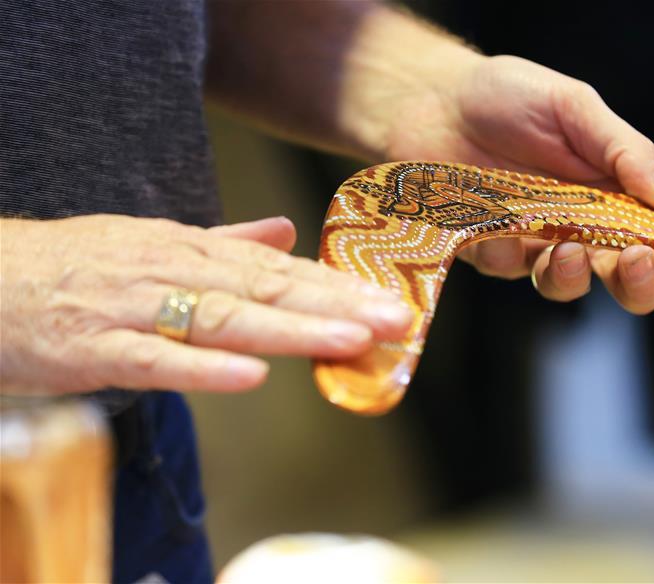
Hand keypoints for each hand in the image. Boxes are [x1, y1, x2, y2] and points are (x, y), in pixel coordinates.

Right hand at [0, 215, 411, 394]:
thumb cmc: (74, 266)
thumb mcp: (153, 243)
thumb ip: (223, 243)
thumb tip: (284, 232)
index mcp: (189, 250)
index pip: (277, 268)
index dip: (336, 284)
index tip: (390, 298)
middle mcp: (170, 271)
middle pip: (264, 288)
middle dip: (335, 303)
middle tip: (396, 318)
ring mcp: (132, 308)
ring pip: (222, 318)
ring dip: (290, 328)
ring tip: (350, 339)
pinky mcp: (93, 347)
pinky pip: (155, 360)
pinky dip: (203, 368)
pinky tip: (251, 375)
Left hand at [385, 55, 653, 312]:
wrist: (433, 98)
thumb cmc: (510, 97)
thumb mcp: (576, 108)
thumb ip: (624, 150)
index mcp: (615, 194)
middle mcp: (581, 226)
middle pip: (624, 279)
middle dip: (640, 284)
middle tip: (636, 260)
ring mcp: (534, 243)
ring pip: (566, 286)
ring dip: (573, 276)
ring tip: (565, 248)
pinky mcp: (490, 251)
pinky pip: (509, 269)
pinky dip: (509, 254)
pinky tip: (498, 227)